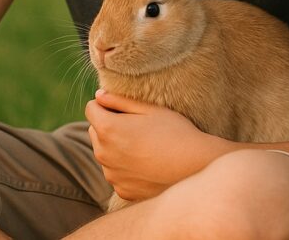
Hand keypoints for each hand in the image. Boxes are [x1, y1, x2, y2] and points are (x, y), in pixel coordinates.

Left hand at [86, 90, 228, 202]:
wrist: (198, 168)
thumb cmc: (176, 133)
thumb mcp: (149, 109)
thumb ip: (119, 100)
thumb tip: (99, 96)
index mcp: (108, 129)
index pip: (91, 109)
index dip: (106, 105)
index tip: (123, 109)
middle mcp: (104, 154)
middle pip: (94, 131)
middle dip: (108, 125)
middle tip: (137, 127)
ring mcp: (112, 175)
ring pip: (104, 153)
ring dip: (115, 147)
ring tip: (144, 146)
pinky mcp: (122, 190)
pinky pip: (115, 172)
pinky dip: (124, 167)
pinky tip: (146, 164)